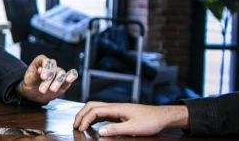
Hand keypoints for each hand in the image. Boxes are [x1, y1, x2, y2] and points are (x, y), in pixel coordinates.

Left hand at [16, 54, 77, 103]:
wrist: (34, 94)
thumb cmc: (30, 84)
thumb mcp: (28, 81)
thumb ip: (34, 75)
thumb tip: (40, 69)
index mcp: (40, 62)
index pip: (45, 60)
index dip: (45, 68)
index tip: (43, 77)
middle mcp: (51, 66)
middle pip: (53, 68)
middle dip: (48, 80)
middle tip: (42, 89)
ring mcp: (58, 72)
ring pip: (61, 73)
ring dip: (57, 82)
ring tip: (52, 90)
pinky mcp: (65, 80)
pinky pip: (72, 74)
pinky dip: (72, 76)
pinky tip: (69, 79)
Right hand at [73, 101, 188, 135]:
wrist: (162, 116)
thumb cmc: (151, 121)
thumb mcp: (133, 128)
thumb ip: (116, 129)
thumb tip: (99, 131)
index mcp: (116, 108)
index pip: (94, 111)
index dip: (85, 119)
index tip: (80, 129)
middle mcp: (115, 106)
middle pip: (91, 105)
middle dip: (81, 114)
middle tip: (75, 126)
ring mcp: (117, 109)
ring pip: (96, 107)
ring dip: (86, 114)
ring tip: (81, 124)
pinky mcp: (120, 112)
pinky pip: (102, 112)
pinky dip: (93, 117)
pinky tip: (93, 124)